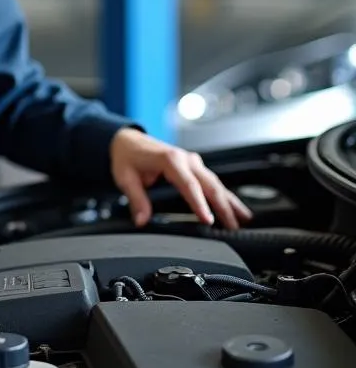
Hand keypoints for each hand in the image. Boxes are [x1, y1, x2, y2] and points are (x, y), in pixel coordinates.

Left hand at [110, 128, 252, 229]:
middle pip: (209, 184)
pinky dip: (225, 194)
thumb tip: (141, 220)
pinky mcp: (193, 166)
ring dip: (229, 201)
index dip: (199, 203)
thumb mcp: (125, 177)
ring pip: (216, 182)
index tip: (208, 220)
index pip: (189, 185)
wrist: (127, 140)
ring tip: (243, 219)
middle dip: (223, 206)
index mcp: (170, 159)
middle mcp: (185, 159)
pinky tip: (235, 206)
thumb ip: (136, 199)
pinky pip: (212, 181)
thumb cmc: (127, 157)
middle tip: (232, 227)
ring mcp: (191, 161)